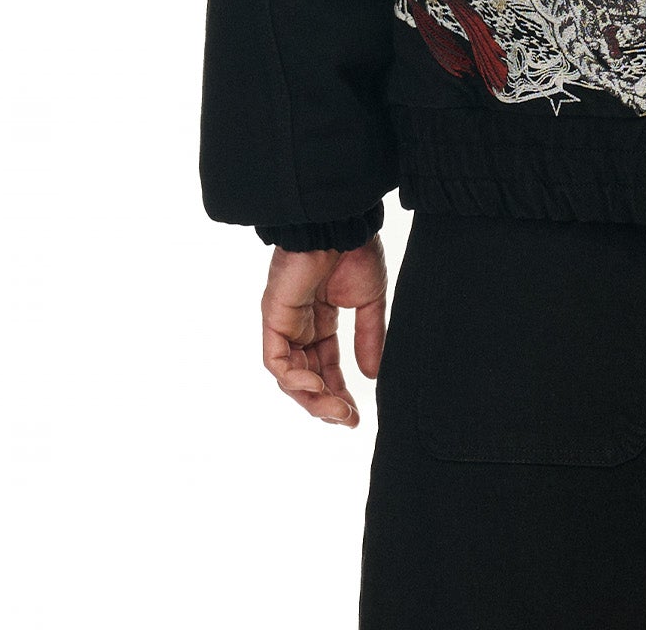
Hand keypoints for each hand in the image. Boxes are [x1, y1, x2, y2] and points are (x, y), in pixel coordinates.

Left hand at [261, 238, 387, 426]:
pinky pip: (276, 361)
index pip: (325, 366)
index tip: (355, 415)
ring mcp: (285, 322)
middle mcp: (300, 325)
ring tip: (337, 410)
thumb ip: (368, 337)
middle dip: (326, 403)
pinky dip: (293, 379)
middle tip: (347, 420)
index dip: (338, 392)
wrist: (341, 225)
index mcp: (321, 319)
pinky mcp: (274, 318)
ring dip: (312, 398)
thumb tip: (371, 375)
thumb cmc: (356, 251)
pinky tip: (316, 386)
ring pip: (289, 376)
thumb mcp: (369, 301)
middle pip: (306, 377)